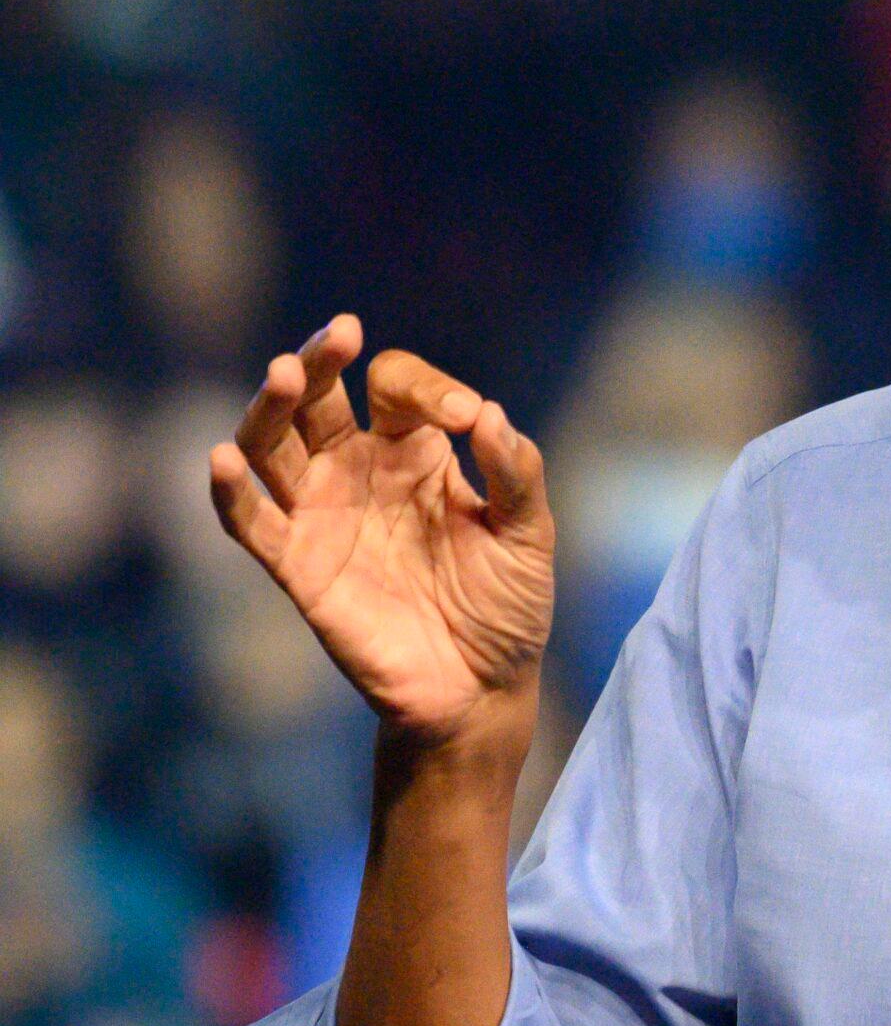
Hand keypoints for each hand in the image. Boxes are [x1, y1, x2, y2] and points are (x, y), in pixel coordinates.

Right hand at [210, 315, 553, 745]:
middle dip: (320, 361)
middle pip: (319, 399)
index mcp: (417, 452)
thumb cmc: (508, 604)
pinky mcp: (298, 567)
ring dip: (271, 409)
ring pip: (273, 446)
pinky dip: (231, 492)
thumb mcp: (529, 532)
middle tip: (335, 336)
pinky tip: (225, 459)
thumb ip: (515, 472)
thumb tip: (486, 412)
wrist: (482, 688)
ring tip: (285, 376)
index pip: (398, 387)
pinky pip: (249, 523)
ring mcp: (323, 516)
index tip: (464, 419)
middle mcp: (360, 472)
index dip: (428, 389)